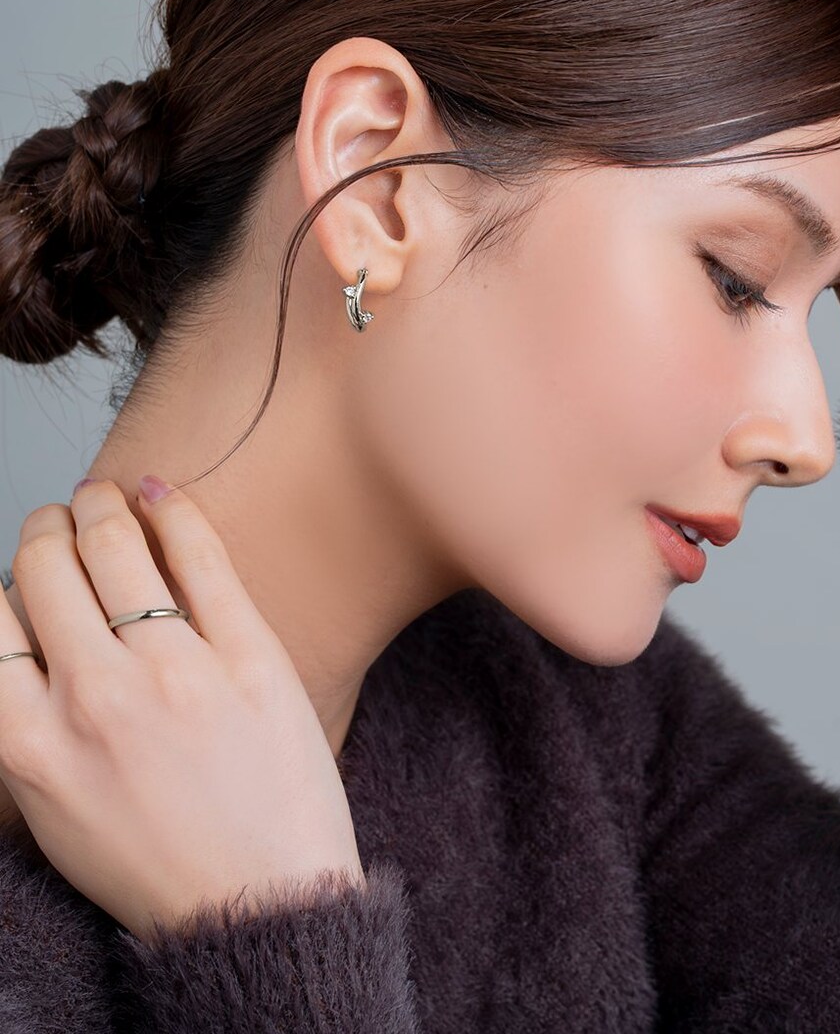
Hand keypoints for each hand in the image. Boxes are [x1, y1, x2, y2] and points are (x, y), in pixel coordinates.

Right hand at [0, 477, 363, 943]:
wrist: (261, 900)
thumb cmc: (157, 863)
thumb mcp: (53, 810)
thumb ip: (24, 721)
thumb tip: (20, 637)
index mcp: (29, 742)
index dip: (8, 585)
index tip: (27, 574)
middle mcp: (91, 698)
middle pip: (43, 570)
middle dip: (42, 531)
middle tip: (57, 518)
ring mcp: (173, 672)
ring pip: (111, 549)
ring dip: (94, 506)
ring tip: (99, 495)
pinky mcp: (247, 655)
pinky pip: (200, 558)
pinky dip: (171, 510)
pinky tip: (156, 491)